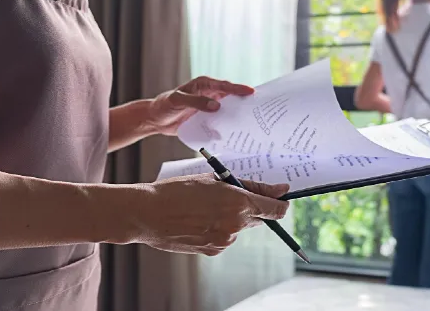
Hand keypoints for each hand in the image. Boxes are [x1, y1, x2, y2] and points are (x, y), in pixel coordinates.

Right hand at [134, 176, 289, 255]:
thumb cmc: (178, 190)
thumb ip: (250, 185)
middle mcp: (235, 224)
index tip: (282, 198)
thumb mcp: (215, 179)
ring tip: (206, 208)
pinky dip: (219, 228)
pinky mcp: (213, 250)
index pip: (276, 209)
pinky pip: (226, 237)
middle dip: (252, 207)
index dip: (281, 203)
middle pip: (259, 218)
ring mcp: (224, 239)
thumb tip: (278, 190)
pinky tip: (199, 220)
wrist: (148, 213)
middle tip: (232, 196)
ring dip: (232, 217)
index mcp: (239, 202)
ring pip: (240, 227)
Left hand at [147, 76, 254, 134]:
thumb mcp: (178, 101)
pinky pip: (221, 120)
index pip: (224, 86)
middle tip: (258, 107)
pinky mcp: (207, 118)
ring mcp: (209, 106)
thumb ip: (196, 102)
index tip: (251, 92)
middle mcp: (209, 94)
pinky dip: (228, 124)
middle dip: (244, 100)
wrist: (156, 119)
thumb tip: (216, 106)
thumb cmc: (165, 105)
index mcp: (204, 84)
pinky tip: (236, 131)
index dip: (238, 89)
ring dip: (238, 114)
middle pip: (231, 96)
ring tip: (251, 120)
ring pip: (228, 108)